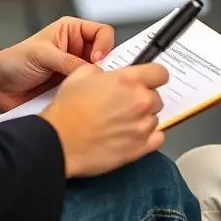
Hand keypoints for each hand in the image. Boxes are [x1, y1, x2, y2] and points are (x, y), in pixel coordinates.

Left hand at [0, 16, 114, 113]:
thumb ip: (69, 61)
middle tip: (96, 77)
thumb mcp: (42, 55)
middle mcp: (76, 48)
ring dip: (92, 81)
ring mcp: (74, 69)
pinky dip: (85, 94)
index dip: (104, 45)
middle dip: (102, 66)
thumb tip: (93, 70)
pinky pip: (86, 90)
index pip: (102, 32)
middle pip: (105, 55)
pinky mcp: (70, 87)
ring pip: (98, 74)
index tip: (96, 60)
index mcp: (71, 31)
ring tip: (83, 88)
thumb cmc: (12, 62)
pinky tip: (77, 97)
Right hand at [40, 63, 168, 177]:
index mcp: (129, 80)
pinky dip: (149, 137)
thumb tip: (109, 76)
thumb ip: (103, 72)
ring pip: (154, 119)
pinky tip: (132, 136)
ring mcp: (142, 126)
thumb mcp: (82, 74)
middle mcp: (140, 101)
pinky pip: (157, 138)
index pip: (161, 73)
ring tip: (121, 124)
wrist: (59, 140)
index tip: (148, 81)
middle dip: (143, 100)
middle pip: (157, 98)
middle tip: (124, 105)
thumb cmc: (67, 109)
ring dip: (143, 119)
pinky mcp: (140, 148)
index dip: (153, 76)